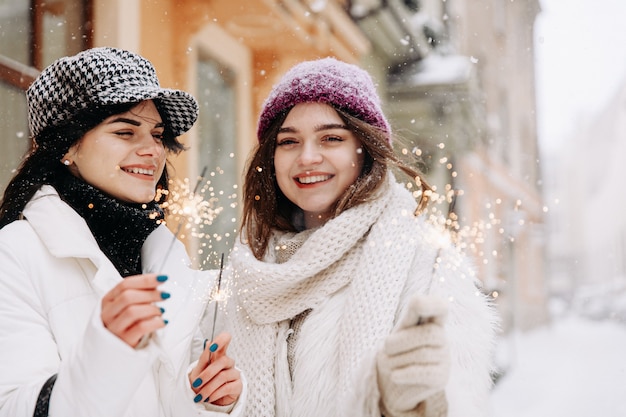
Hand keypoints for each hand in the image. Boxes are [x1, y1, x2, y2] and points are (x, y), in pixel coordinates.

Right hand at [101, 273, 167, 347]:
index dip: (146, 280)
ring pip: (133, 311)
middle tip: (164, 295)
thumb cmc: (124, 324)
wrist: (114, 349)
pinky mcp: (124, 341)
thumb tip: (156, 283)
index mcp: (108, 301)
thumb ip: (138, 294)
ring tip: (161, 311)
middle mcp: (108, 313)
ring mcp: (115, 328)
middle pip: (128, 296)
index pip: (125, 284)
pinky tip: (162, 321)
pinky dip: (156, 322)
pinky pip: (141, 327)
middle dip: (150, 293)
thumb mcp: (125, 307)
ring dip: (152, 308)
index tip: (161, 278)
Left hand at [189, 332, 241, 405]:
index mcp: (218, 355)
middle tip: (196, 384)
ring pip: (223, 376)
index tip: (212, 346)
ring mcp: (234, 373)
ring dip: (208, 388)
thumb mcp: (199, 371)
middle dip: (207, 374)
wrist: (206, 399)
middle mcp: (228, 362)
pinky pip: (227, 388)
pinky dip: (215, 394)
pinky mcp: (237, 385)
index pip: (225, 340)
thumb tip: (209, 342)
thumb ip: (204, 357)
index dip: (221, 340)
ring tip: (200, 396)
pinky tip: (209, 398)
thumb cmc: (202, 382)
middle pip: (223, 361)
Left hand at [377, 295, 449, 415]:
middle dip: (401, 341)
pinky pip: (423, 373)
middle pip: (428, 333)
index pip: (440, 308)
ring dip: (398, 360)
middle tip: (385, 348)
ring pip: (423, 354)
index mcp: (430, 322)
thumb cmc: (395, 354)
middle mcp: (441, 337)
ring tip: (390, 365)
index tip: (417, 303)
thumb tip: (419, 301)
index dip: (432, 304)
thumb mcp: (397, 334)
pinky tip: (395, 376)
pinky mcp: (442, 377)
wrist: (393, 385)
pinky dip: (405, 374)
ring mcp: (444, 357)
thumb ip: (408, 320)